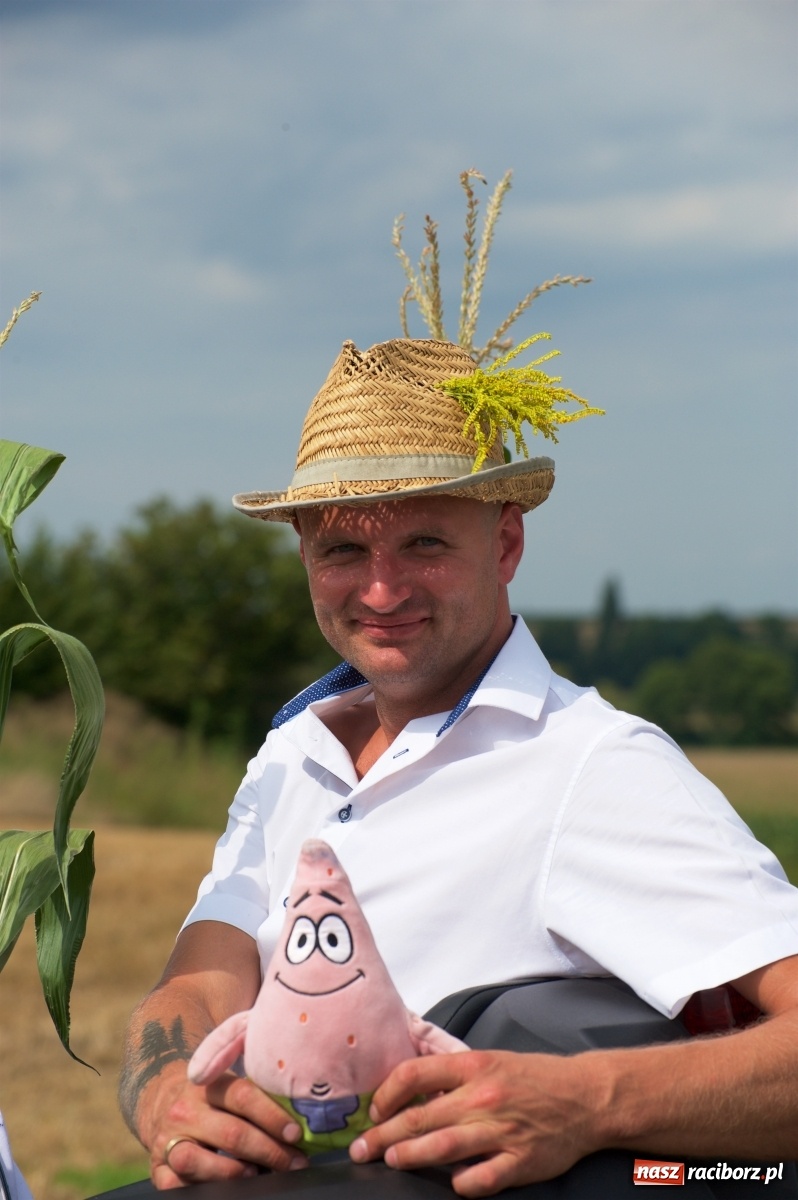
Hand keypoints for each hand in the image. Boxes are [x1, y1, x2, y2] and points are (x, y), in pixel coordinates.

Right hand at [143, 1063, 307, 1187]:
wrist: (163, 1102)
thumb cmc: (213, 1099)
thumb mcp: (228, 1085)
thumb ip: (256, 1095)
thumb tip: (300, 1118)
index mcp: (209, 1085)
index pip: (243, 1096)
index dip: (272, 1116)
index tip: (296, 1133)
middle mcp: (186, 1111)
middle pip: (231, 1134)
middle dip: (269, 1151)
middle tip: (294, 1162)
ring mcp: (169, 1141)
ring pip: (197, 1161)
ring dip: (233, 1172)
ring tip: (257, 1174)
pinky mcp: (158, 1169)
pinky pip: (177, 1186)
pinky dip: (204, 1190)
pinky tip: (228, 1189)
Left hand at [349, 1050, 599, 1197]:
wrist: (585, 1096)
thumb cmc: (535, 1078)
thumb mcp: (491, 1061)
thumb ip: (453, 1075)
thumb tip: (411, 1091)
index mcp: (474, 1066)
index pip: (415, 1074)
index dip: (387, 1092)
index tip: (375, 1109)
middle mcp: (483, 1096)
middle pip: (420, 1116)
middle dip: (384, 1134)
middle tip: (363, 1147)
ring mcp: (501, 1130)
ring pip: (442, 1147)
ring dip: (410, 1155)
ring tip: (391, 1161)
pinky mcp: (519, 1161)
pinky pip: (480, 1179)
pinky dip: (460, 1184)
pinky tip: (450, 1184)